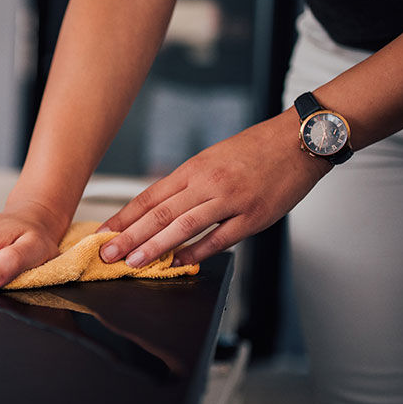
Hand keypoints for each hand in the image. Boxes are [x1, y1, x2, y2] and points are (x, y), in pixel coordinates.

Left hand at [98, 108, 331, 267]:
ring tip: (134, 263)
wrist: (299, 140)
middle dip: (129, 236)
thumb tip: (159, 210)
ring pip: (184, 226)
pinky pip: (220, 239)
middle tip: (107, 254)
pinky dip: (198, 253)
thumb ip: (187, 184)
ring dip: (155, 247)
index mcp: (193, 168)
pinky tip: (180, 263)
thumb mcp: (212, 158)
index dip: (124, 217)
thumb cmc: (255, 149)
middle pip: (159, 213)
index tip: (103, 233)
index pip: (149, 196)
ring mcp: (230, 200)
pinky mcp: (254, 216)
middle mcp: (207, 183)